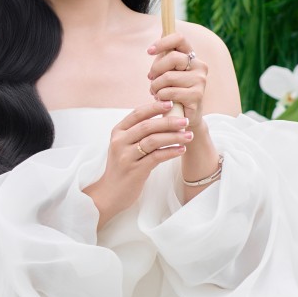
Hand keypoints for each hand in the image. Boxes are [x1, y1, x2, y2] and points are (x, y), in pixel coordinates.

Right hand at [82, 102, 192, 228]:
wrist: (110, 193)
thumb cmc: (121, 168)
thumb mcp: (123, 147)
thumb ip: (136, 133)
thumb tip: (162, 118)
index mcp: (117, 133)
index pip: (137, 114)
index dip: (154, 107)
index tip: (170, 103)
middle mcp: (120, 142)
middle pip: (147, 126)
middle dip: (168, 121)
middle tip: (185, 120)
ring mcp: (126, 157)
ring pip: (153, 140)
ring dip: (173, 136)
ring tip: (188, 135)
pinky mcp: (135, 170)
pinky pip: (157, 157)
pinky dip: (171, 151)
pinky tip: (181, 149)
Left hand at [147, 30, 207, 128]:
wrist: (183, 117)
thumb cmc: (172, 92)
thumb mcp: (166, 72)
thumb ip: (163, 59)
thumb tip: (156, 42)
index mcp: (191, 57)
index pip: (179, 39)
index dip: (163, 42)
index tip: (149, 51)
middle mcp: (199, 66)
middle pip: (172, 58)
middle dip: (156, 70)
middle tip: (151, 80)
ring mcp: (200, 81)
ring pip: (168, 77)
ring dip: (155, 87)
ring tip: (156, 93)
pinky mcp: (197, 96)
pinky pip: (169, 92)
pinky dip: (161, 97)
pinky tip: (163, 101)